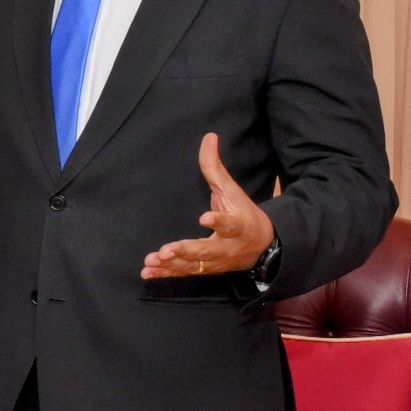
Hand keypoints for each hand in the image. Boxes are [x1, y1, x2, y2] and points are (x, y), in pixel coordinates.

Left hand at [142, 132, 273, 279]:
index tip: (205, 217)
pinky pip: (184, 273)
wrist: (263, 247)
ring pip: (193, 266)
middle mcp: (227, 246)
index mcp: (238, 225)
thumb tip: (209, 136)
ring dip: (172, 264)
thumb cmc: (244, 214)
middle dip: (186, 251)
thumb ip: (216, 167)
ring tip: (153, 261)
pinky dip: (166, 274)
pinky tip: (148, 272)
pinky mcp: (205, 269)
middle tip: (167, 250)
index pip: (229, 223)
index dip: (218, 221)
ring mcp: (215, 261)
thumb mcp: (233, 190)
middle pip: (207, 251)